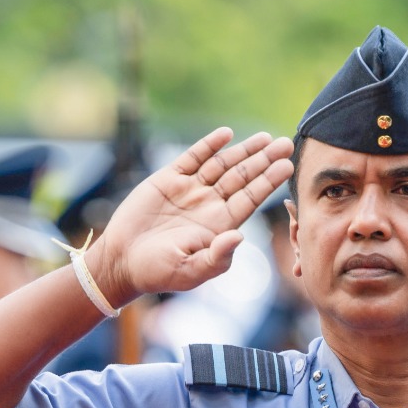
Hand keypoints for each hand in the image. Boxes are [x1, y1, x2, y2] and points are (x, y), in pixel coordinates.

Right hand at [88, 127, 294, 305]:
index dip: (268, 182)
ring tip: (263, 137)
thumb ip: (217, 257)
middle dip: (263, 161)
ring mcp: (190, 190)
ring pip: (222, 164)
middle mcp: (209, 205)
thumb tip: (239, 238)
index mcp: (219, 225)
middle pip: (242, 177)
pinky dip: (209, 145)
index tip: (286, 166)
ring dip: (242, 151)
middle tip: (284, 144)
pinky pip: (193, 157)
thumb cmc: (158, 272)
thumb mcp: (191, 272)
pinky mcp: (168, 179)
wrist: (121, 261)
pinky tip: (225, 135)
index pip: (250, 199)